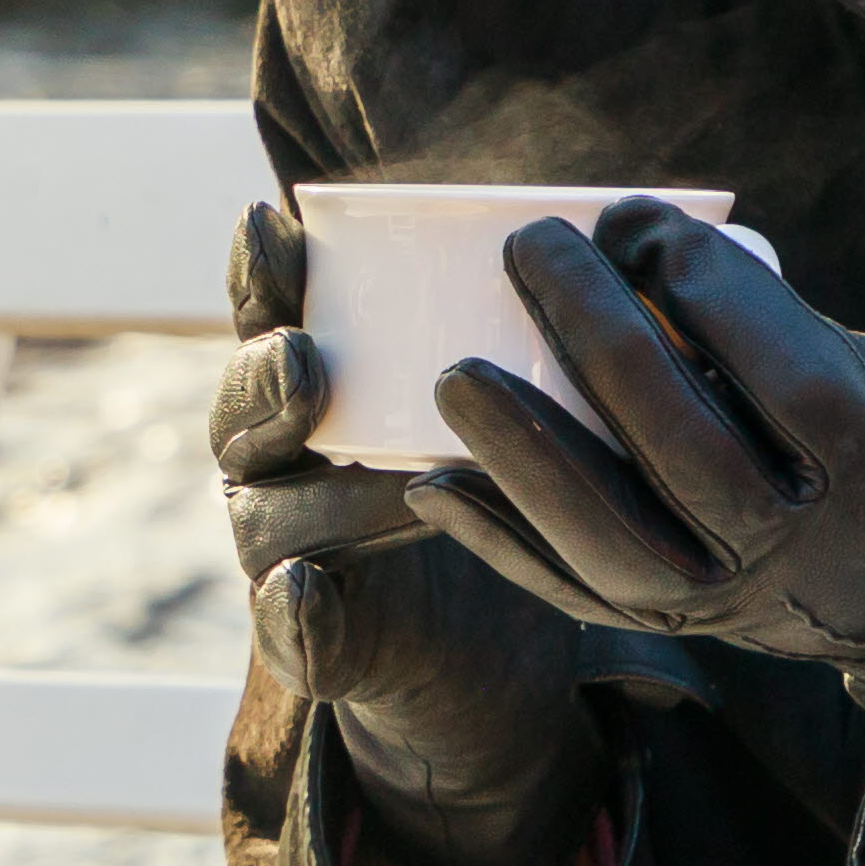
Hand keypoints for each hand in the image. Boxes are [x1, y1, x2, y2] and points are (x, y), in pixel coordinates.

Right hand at [211, 198, 608, 865]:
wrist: (484, 641)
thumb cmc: (501, 475)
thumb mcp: (516, 390)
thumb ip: (520, 319)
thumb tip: (618, 225)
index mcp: (314, 377)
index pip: (265, 311)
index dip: (258, 270)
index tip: (277, 224)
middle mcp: (280, 456)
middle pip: (246, 408)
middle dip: (267, 380)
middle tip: (307, 361)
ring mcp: (285, 545)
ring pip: (267, 513)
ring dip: (319, 495)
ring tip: (382, 483)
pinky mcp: (313, 633)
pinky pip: (283, 625)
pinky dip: (289, 611)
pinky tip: (307, 589)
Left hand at [412, 197, 864, 798]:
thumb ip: (824, 346)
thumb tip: (687, 279)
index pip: (791, 383)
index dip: (713, 295)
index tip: (650, 221)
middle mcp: (806, 555)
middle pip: (681, 448)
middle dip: (595, 336)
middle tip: (537, 246)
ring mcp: (742, 605)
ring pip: (614, 540)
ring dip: (526, 451)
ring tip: (456, 370)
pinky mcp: (697, 630)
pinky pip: (582, 596)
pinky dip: (503, 544)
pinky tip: (433, 488)